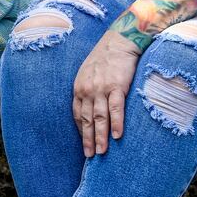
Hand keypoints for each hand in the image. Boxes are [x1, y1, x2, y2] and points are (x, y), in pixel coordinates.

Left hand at [73, 31, 142, 157]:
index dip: (80, 131)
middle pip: (86, 119)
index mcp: (79, 87)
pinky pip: (116, 109)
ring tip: (102, 152)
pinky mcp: (117, 86)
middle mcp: (87, 89)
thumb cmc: (106, 56)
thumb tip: (90, 105)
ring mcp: (102, 88)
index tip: (84, 144)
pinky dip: (116, 123)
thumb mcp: (88, 72)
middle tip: (90, 156)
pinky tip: (117, 136)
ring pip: (99, 117)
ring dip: (100, 136)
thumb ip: (87, 89)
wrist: (120, 41)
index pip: (77, 114)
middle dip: (88, 139)